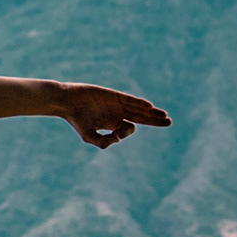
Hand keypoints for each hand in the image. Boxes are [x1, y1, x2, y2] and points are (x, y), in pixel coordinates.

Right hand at [54, 83, 169, 149]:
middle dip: (155, 120)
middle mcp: (118, 112)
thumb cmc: (76, 120)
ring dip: (152, 112)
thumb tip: (117, 140)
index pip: (129, 128)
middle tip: (170, 122)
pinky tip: (149, 107)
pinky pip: (129, 99)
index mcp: (113, 123)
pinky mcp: (113, 95)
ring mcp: (117, 103)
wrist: (66, 101)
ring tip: (165, 116)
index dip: (127, 132)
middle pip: (141, 117)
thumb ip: (102, 142)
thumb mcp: (88, 136)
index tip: (115, 133)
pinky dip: (139, 103)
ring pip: (139, 108)